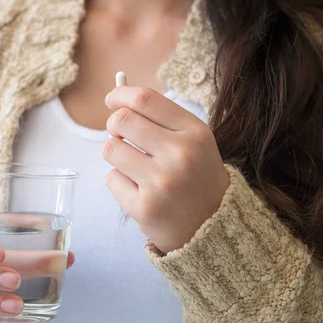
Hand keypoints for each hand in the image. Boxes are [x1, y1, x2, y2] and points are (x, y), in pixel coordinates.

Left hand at [103, 87, 229, 253]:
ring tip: (134, 165)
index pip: (145, 99)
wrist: (212, 227)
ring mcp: (161, 183)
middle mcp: (180, 155)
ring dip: (116, 154)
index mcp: (195, 133)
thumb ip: (161, 118)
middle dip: (114, 125)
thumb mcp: (194, 140)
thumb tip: (116, 102)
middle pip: (122, 121)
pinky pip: (112, 179)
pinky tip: (139, 189)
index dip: (121, 95)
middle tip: (120, 134)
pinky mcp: (144, 207)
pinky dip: (120, 181)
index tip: (112, 100)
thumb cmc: (196, 176)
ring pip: (111, 149)